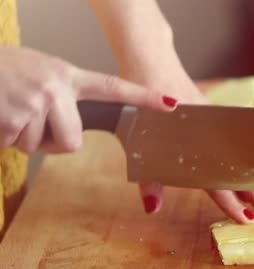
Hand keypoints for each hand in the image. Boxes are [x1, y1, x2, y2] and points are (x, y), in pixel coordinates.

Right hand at [0, 45, 176, 153]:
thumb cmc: (1, 71)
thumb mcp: (37, 73)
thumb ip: (61, 96)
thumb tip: (72, 134)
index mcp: (66, 75)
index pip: (112, 87)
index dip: (143, 98)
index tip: (172, 104)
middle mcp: (56, 87)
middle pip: (73, 141)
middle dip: (50, 141)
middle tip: (26, 118)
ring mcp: (35, 102)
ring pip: (39, 147)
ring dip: (19, 137)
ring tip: (6, 108)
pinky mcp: (13, 118)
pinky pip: (14, 146)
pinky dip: (1, 138)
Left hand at [122, 72, 253, 223]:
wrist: (153, 66)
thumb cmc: (141, 107)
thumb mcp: (139, 144)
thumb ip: (149, 179)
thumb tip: (153, 208)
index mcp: (194, 149)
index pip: (217, 184)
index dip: (233, 203)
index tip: (248, 219)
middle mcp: (211, 140)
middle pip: (238, 173)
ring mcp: (216, 128)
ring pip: (241, 158)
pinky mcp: (215, 117)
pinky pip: (236, 143)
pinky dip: (247, 158)